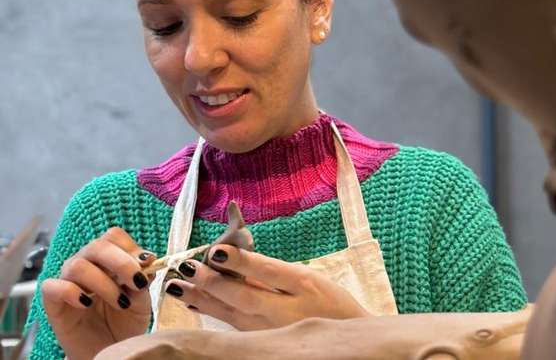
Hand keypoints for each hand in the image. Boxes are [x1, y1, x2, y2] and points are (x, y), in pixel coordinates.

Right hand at [41, 227, 154, 359]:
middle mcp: (86, 264)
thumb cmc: (125, 321)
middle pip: (97, 246)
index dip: (131, 248)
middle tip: (136, 282)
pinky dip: (71, 292)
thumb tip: (147, 258)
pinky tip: (87, 303)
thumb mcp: (142, 300)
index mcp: (108, 259)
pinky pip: (52, 286)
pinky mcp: (53, 302)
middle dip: (121, 262)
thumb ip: (143, 279)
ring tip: (119, 302)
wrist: (110, 350)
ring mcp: (68, 281)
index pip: (113, 236)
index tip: (147, 264)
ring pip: (77, 265)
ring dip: (103, 283)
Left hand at [163, 245, 369, 329]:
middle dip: (212, 282)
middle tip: (186, 267)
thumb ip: (275, 270)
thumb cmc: (329, 302)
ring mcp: (271, 329)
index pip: (268, 271)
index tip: (216, 251)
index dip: (241, 261)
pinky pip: (232, 324)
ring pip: (231, 312)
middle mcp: (285, 310)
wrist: (343, 341)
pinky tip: (191, 301)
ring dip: (201, 298)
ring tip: (175, 285)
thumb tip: (236, 257)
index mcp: (303, 285)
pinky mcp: (261, 339)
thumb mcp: (310, 278)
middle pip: (244, 296)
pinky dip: (210, 311)